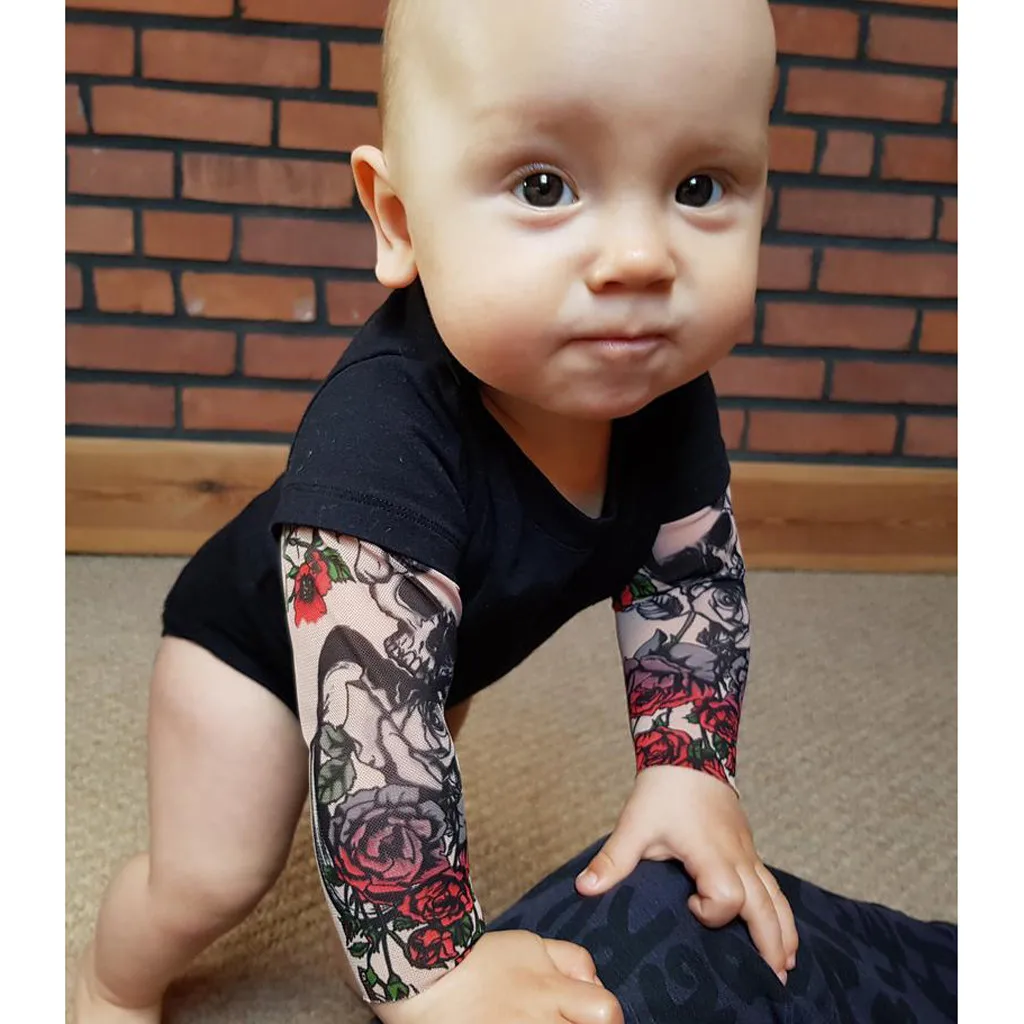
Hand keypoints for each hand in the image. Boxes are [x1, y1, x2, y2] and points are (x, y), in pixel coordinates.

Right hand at [374, 930, 623, 1023]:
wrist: (424, 981)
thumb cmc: (479, 959)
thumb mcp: (530, 944)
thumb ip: (571, 959)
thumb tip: (597, 984)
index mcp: (550, 990)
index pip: (606, 1012)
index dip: (608, 1019)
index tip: (595, 1020)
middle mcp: (540, 1023)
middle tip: (569, 1023)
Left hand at [575, 765, 797, 982]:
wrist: (689, 751)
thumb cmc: (663, 791)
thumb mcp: (634, 825)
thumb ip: (613, 860)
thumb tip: (583, 889)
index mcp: (710, 853)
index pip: (727, 897)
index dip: (711, 912)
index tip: (689, 907)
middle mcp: (736, 856)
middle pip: (765, 906)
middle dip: (771, 942)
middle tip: (775, 981)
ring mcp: (747, 852)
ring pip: (776, 895)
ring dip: (784, 930)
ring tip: (787, 965)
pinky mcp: (748, 848)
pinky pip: (772, 884)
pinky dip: (780, 909)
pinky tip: (782, 929)